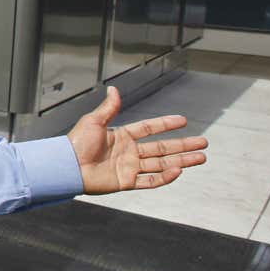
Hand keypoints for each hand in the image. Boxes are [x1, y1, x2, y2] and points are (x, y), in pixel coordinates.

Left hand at [68, 86, 208, 193]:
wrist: (66, 167)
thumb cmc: (75, 143)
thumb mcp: (93, 121)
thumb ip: (108, 108)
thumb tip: (113, 88)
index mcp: (121, 136)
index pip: (149, 129)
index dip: (165, 124)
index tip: (183, 121)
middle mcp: (128, 152)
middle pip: (162, 148)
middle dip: (183, 145)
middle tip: (203, 143)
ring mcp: (129, 168)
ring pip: (162, 164)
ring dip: (182, 161)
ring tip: (201, 158)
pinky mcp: (126, 182)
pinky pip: (150, 181)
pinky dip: (165, 177)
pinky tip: (179, 170)